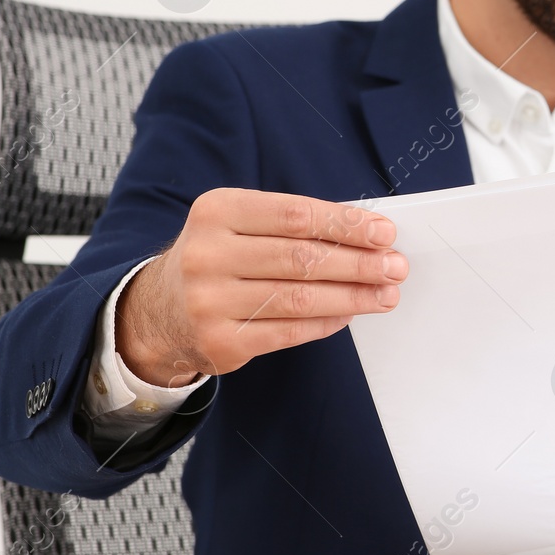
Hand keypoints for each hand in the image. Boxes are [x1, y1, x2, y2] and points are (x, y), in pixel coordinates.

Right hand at [115, 189, 407, 387]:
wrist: (159, 311)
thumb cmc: (219, 258)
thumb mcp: (241, 225)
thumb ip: (296, 226)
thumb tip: (368, 235)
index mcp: (217, 212)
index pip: (295, 215)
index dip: (346, 224)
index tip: (384, 232)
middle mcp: (207, 255)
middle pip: (302, 259)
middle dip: (358, 263)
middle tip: (395, 266)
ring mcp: (209, 302)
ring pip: (300, 298)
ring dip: (353, 296)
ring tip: (386, 294)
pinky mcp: (220, 342)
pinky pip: (290, 331)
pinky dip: (328, 322)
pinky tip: (351, 313)